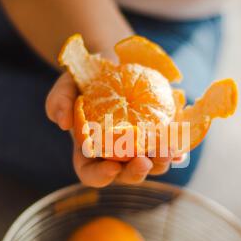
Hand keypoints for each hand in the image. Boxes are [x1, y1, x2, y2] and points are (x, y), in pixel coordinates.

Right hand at [45, 72, 170, 186]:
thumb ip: (58, 101)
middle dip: (135, 173)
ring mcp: (137, 147)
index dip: (100, 176)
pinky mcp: (156, 136)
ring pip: (150, 166)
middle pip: (125, 175)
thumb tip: (63, 122)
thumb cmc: (85, 79)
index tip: (111, 167)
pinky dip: (176, 152)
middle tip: (143, 161)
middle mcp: (114, 154)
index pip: (90, 173)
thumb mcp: (67, 85)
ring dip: (159, 163)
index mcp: (89, 150)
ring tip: (167, 152)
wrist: (113, 63)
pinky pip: (167, 149)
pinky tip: (181, 150)